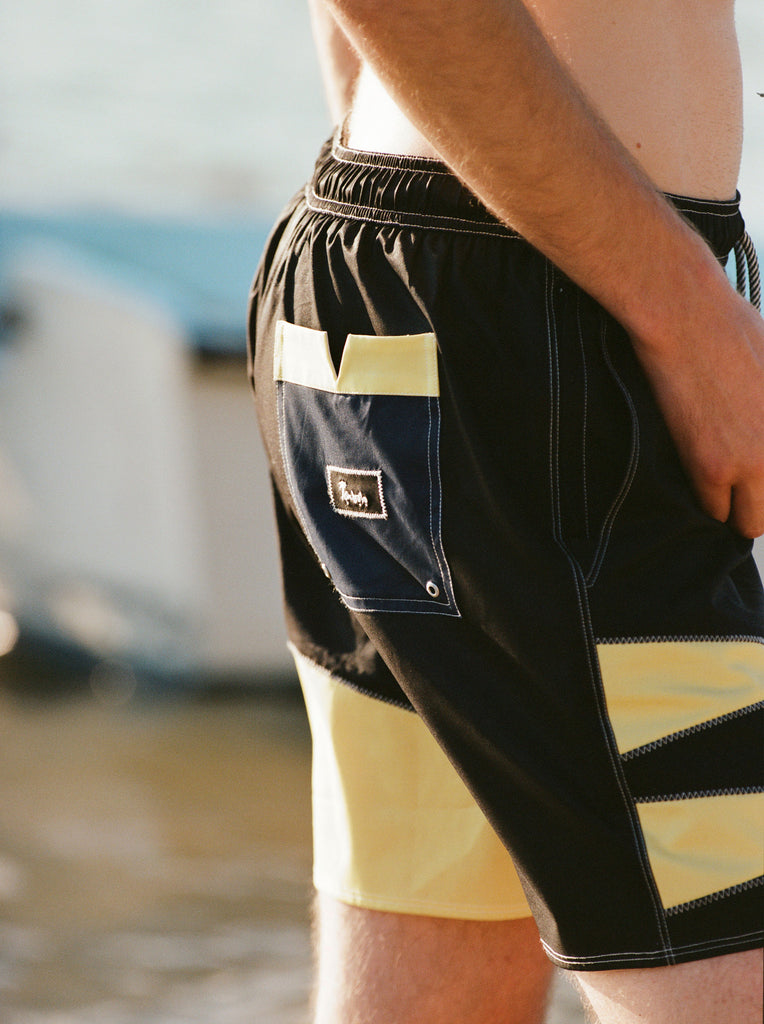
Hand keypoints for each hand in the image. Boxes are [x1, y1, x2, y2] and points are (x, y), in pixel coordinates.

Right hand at [633, 282, 763, 538]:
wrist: (688, 318)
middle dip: (755, 505)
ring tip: (716, 484)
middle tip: (738, 491)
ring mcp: (754, 462)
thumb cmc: (730, 328)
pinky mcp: (714, 467)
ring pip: (747, 522)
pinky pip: (711, 509)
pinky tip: (693, 473)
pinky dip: (703, 499)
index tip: (754, 478)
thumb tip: (754, 423)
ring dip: (732, 507)